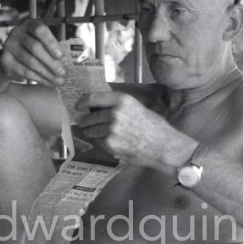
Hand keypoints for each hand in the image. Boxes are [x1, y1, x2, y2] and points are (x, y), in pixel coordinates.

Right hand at [0, 19, 65, 87]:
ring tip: (58, 80)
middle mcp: (17, 32)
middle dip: (51, 62)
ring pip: (30, 62)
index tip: (61, 56)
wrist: (11, 58)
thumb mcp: (43, 43)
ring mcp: (9, 46)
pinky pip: (24, 71)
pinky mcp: (5, 60)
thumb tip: (68, 61)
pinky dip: (39, 79)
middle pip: (35, 48)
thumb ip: (53, 48)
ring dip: (47, 73)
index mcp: (29, 25)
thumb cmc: (33, 49)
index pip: (40, 30)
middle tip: (62, 73)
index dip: (51, 43)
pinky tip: (49, 83)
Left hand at [76, 91, 195, 171]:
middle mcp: (115, 113)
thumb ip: (119, 106)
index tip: (78, 106)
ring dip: (91, 132)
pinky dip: (101, 142)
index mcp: (122, 100)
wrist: (164, 146)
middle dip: (86, 121)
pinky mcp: (111, 144)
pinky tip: (110, 142)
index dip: (83, 102)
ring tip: (95, 133)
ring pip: (92, 130)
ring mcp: (111, 129)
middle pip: (91, 116)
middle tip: (85, 123)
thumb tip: (100, 108)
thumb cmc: (155, 127)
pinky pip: (99, 142)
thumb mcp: (137, 107)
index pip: (94, 98)